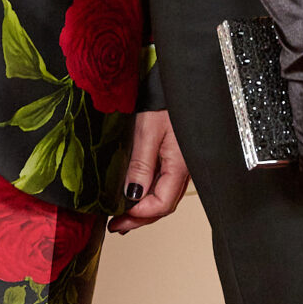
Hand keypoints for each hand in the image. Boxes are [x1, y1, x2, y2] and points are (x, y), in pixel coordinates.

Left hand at [108, 110, 189, 232]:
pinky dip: (150, 191)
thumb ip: (141, 164)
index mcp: (180, 166)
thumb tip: (130, 196)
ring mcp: (184, 162)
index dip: (139, 215)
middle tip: (116, 225)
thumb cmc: (167, 99)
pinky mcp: (179, 154)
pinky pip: (165, 181)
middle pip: (163, 204)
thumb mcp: (149, 130)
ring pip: (165, 195)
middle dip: (139, 218)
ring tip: (123, 216)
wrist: (184, 78)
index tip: (117, 218)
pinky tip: (137, 192)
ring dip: (144, 208)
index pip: (161, 204)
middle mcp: (186, 169)